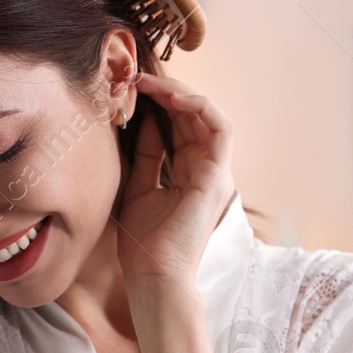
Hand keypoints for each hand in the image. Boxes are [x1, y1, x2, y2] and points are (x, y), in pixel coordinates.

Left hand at [116, 73, 235, 290]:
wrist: (152, 274)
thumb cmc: (143, 242)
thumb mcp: (137, 186)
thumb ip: (145, 155)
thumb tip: (145, 120)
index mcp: (189, 174)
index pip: (181, 126)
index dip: (159, 102)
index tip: (131, 89)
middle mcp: (207, 170)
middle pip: (194, 117)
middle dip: (167, 92)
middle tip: (138, 78)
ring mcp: (216, 172)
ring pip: (209, 116)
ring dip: (182, 93)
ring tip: (151, 83)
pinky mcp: (217, 175)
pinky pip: (220, 128)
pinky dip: (200, 106)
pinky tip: (173, 96)